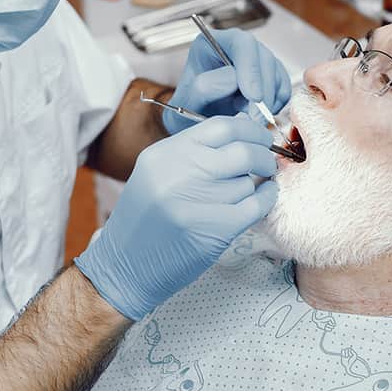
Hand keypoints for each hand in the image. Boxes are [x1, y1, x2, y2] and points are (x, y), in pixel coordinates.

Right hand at [76, 115, 279, 319]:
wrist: (125, 267)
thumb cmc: (145, 219)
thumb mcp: (158, 173)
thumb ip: (196, 150)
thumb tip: (244, 123)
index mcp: (163, 154)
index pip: (221, 126)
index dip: (249, 129)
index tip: (259, 138)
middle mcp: (177, 173)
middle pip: (242, 151)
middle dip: (262, 155)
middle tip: (266, 163)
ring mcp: (194, 202)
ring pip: (248, 182)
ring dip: (255, 186)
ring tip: (245, 193)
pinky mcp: (212, 230)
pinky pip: (256, 206)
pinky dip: (266, 200)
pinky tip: (263, 200)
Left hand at [163, 29, 291, 134]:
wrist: (197, 127)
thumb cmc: (188, 113)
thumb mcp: (186, 103)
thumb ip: (204, 88)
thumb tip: (233, 79)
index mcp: (211, 44)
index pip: (241, 43)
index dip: (251, 68)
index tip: (253, 97)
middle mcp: (237, 48)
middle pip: (264, 57)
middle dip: (264, 90)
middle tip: (255, 118)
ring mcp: (256, 61)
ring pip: (276, 74)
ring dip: (269, 101)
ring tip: (248, 119)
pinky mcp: (270, 79)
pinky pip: (283, 89)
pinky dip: (276, 106)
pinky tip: (258, 117)